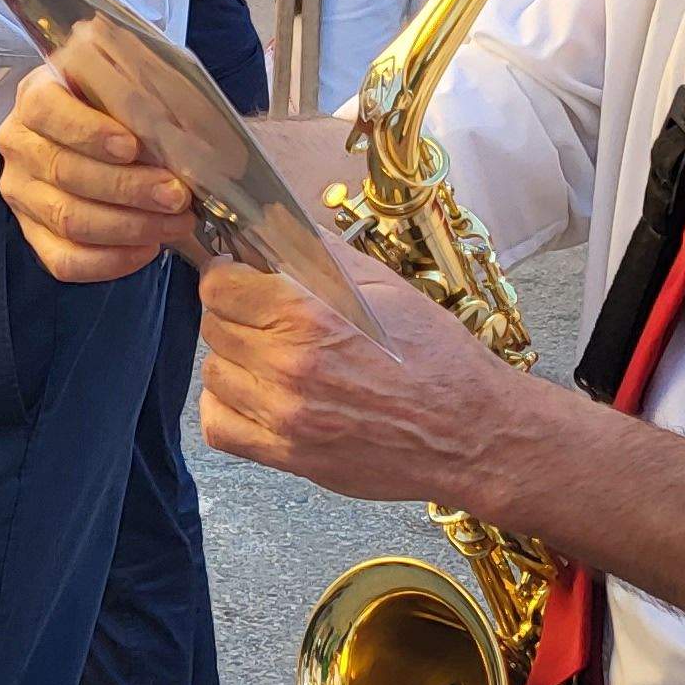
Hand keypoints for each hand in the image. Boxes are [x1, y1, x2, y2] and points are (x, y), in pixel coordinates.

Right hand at [0, 65, 196, 283]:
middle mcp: (20, 145)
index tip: (131, 147)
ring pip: (68, 218)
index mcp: (35, 96)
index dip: (87, 131)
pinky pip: (64, 260)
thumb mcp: (122, 86)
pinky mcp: (32, 234)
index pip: (46, 110)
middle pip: (64, 171)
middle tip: (176, 195)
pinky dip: (111, 260)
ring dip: (129, 226)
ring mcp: (22, 194)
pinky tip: (148, 248)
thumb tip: (181, 133)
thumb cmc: (117, 110)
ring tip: (176, 223)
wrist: (97, 138)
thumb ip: (140, 96)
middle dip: (127, 188)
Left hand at [193, 247, 531, 505]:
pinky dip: (228, 407)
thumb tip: (274, 229)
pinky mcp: (288, 455)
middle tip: (267, 318)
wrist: (471, 433)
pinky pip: (219, 427)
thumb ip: (322, 255)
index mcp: (311, 314)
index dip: (229, 275)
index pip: (220, 284)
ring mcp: (286, 415)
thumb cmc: (437, 359)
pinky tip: (257, 395)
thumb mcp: (386, 288)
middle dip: (237, 315)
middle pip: (215, 326)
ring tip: (271, 357)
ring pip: (213, 374)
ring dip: (235, 361)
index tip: (243, 277)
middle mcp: (290, 364)